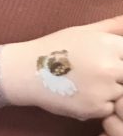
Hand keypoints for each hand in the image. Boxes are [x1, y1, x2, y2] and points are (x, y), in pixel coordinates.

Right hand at [4, 15, 122, 119]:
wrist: (23, 71)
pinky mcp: (94, 108)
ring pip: (121, 94)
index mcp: (110, 45)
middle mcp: (110, 67)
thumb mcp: (83, 31)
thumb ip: (113, 26)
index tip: (107, 61)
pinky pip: (107, 109)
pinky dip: (96, 105)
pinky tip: (78, 95)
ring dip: (108, 92)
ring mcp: (104, 89)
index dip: (119, 60)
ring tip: (84, 84)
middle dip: (116, 76)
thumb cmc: (53, 48)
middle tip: (92, 74)